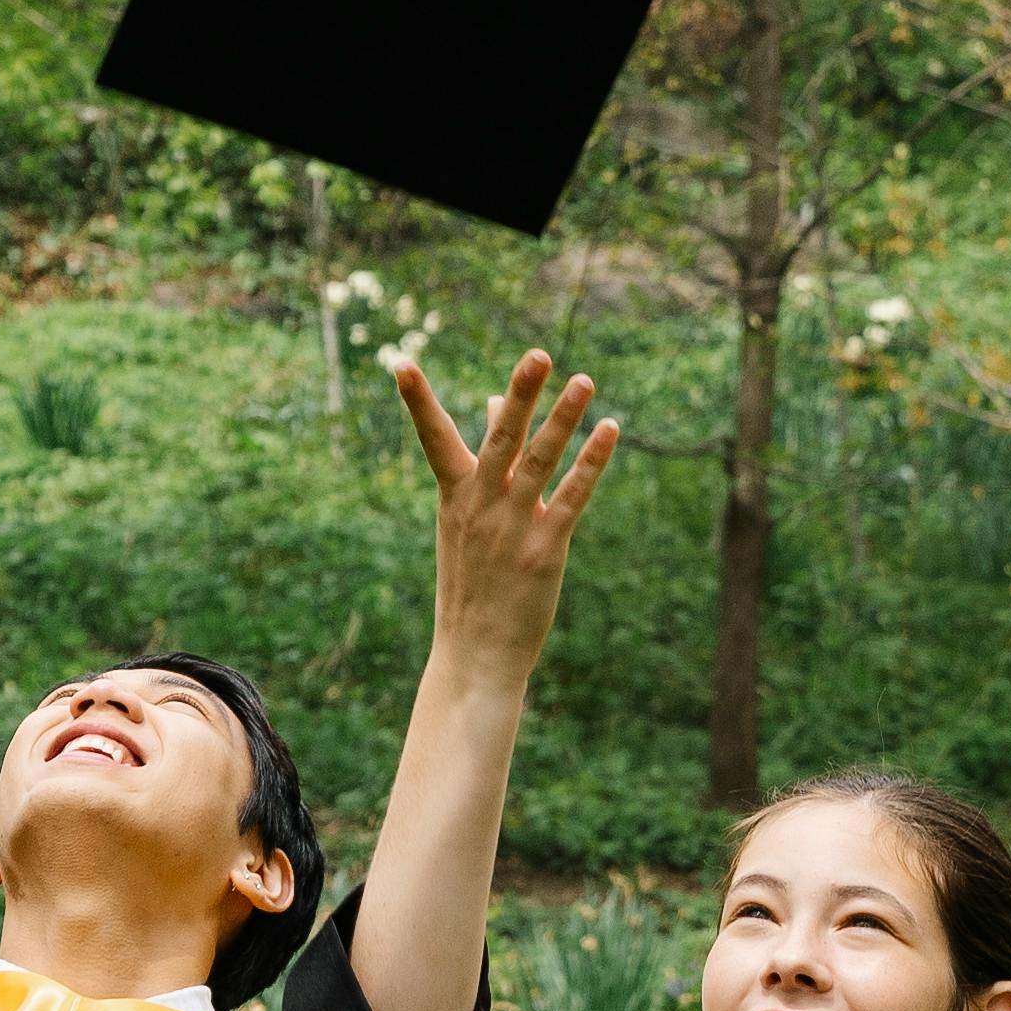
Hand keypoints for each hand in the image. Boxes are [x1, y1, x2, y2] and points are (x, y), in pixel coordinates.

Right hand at [391, 351, 616, 709]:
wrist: (475, 655)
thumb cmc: (473, 581)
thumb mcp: (468, 518)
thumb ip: (489, 460)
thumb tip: (500, 403)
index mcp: (455, 497)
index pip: (433, 439)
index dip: (417, 402)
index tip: (400, 363)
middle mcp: (480, 507)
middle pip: (500, 440)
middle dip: (519, 396)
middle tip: (538, 355)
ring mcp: (512, 528)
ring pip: (540, 463)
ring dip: (564, 420)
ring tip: (584, 380)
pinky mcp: (544, 551)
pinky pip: (572, 498)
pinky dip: (591, 463)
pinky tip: (610, 431)